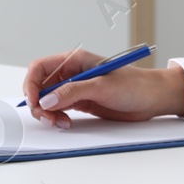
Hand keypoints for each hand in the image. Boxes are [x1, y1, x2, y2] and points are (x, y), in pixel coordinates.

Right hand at [21, 50, 183, 128]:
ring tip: (61, 123)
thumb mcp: (102, 86)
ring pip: (47, 100)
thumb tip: (48, 99)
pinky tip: (65, 123)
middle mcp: (71, 73)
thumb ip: (74, 92)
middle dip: (39, 103)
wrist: (152, 98)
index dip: (31, 83)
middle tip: (49, 118)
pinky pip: (58, 109)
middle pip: (39, 86)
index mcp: (74, 60)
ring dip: (47, 113)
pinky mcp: (80, 102)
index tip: (34, 101)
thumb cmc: (134, 85)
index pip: (40, 68)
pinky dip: (56, 118)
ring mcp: (74, 88)